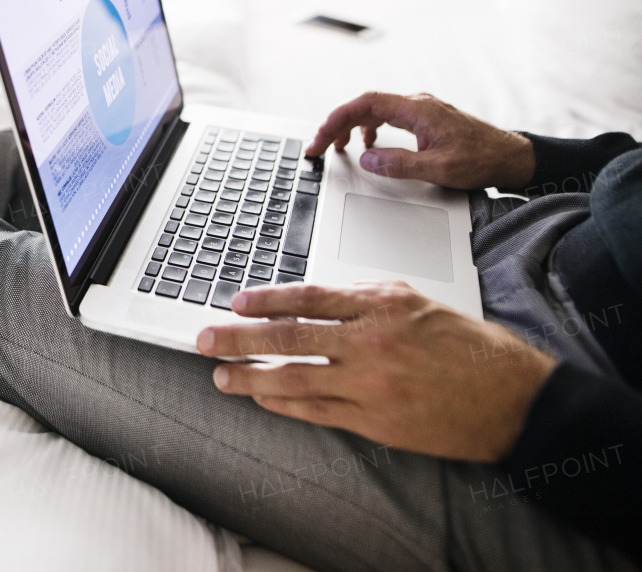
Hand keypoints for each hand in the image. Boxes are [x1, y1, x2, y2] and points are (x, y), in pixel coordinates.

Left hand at [195, 281, 556, 462]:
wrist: (512, 397)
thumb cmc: (466, 345)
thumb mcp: (416, 302)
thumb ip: (363, 299)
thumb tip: (312, 301)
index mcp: (382, 304)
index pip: (307, 298)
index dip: (266, 301)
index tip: (236, 302)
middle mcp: (371, 342)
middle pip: (290, 338)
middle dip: (239, 339)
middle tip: (205, 339)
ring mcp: (371, 385)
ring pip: (295, 380)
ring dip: (251, 378)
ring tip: (221, 376)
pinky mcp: (375, 421)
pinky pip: (317, 412)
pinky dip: (284, 406)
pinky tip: (262, 399)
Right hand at [305, 91, 534, 189]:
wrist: (512, 157)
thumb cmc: (482, 160)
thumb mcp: (437, 168)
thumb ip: (397, 163)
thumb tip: (366, 158)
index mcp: (417, 110)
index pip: (364, 105)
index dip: (336, 120)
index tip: (320, 139)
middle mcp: (417, 104)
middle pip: (364, 105)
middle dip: (336, 125)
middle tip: (319, 147)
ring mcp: (421, 110)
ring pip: (374, 110)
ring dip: (352, 126)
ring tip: (338, 147)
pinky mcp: (426, 119)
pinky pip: (388, 117)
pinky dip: (369, 129)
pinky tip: (369, 145)